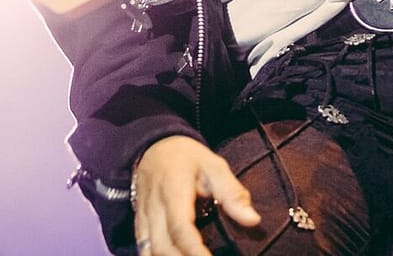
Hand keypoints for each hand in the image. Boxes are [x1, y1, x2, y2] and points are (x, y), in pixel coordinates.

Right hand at [133, 134, 259, 255]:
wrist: (154, 146)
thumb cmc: (187, 158)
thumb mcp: (214, 166)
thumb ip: (232, 193)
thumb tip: (252, 220)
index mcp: (173, 191)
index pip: (180, 227)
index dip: (195, 252)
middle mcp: (154, 207)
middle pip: (162, 246)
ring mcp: (143, 218)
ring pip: (148, 252)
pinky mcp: (139, 225)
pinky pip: (143, 249)